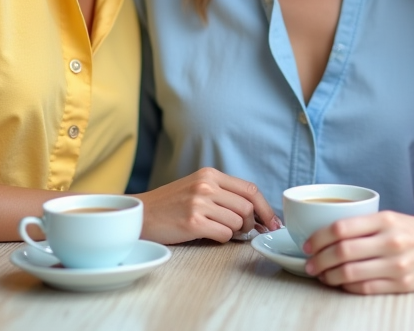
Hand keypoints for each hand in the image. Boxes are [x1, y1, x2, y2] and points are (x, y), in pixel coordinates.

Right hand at [133, 167, 281, 244]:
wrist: (141, 214)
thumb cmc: (171, 204)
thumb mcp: (197, 188)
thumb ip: (224, 194)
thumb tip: (257, 213)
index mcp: (210, 175)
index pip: (250, 189)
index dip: (266, 208)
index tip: (272, 222)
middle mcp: (206, 186)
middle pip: (248, 207)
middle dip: (251, 224)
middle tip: (243, 231)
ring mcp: (199, 203)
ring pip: (237, 223)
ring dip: (233, 232)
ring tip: (217, 229)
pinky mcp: (193, 222)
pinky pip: (224, 234)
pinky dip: (222, 239)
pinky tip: (208, 234)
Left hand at [302, 211, 413, 293]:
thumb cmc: (408, 232)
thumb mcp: (388, 218)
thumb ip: (360, 224)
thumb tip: (322, 236)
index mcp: (385, 220)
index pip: (341, 228)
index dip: (318, 238)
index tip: (307, 245)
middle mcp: (391, 241)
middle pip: (342, 252)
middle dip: (319, 260)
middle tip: (310, 264)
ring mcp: (397, 265)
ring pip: (350, 273)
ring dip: (329, 276)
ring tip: (322, 275)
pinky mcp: (401, 284)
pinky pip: (365, 288)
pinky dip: (346, 287)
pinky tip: (340, 283)